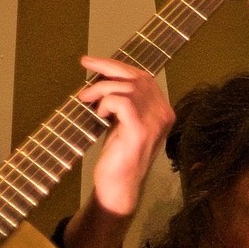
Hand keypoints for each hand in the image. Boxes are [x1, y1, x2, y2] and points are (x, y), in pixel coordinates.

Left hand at [78, 55, 172, 217]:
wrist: (119, 185)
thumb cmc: (118, 156)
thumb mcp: (122, 122)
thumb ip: (123, 101)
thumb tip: (102, 77)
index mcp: (162, 110)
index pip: (143, 77)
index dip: (116, 66)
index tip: (92, 62)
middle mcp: (163, 114)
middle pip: (137, 77)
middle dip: (107, 69)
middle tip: (84, 68)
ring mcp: (154, 122)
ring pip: (127, 88)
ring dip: (101, 89)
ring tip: (87, 100)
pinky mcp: (140, 131)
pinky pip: (122, 101)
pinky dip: (106, 103)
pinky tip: (100, 115)